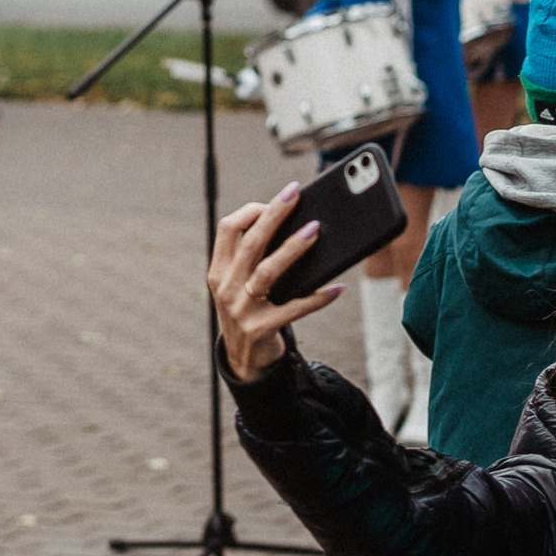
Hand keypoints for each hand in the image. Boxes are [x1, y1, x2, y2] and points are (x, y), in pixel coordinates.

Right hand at [207, 181, 346, 380]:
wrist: (244, 360)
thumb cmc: (251, 310)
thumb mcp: (240, 285)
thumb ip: (254, 259)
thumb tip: (297, 224)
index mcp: (219, 271)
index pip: (228, 229)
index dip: (251, 210)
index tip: (276, 200)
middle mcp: (226, 287)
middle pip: (251, 243)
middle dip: (274, 214)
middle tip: (295, 194)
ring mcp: (242, 309)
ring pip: (268, 271)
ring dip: (292, 249)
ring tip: (315, 231)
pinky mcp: (262, 329)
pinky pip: (294, 309)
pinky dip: (317, 298)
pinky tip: (337, 288)